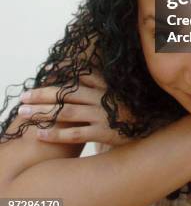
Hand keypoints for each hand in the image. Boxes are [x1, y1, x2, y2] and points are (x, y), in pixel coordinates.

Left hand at [18, 70, 133, 146]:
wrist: (151, 124)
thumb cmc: (129, 106)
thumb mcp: (117, 88)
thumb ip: (99, 79)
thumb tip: (80, 71)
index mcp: (102, 85)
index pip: (74, 79)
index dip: (56, 78)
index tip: (40, 79)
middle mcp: (99, 98)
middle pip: (64, 94)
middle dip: (41, 95)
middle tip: (23, 97)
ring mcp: (100, 115)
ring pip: (65, 112)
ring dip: (43, 113)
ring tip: (24, 114)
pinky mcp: (102, 133)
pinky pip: (75, 134)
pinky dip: (56, 134)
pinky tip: (40, 134)